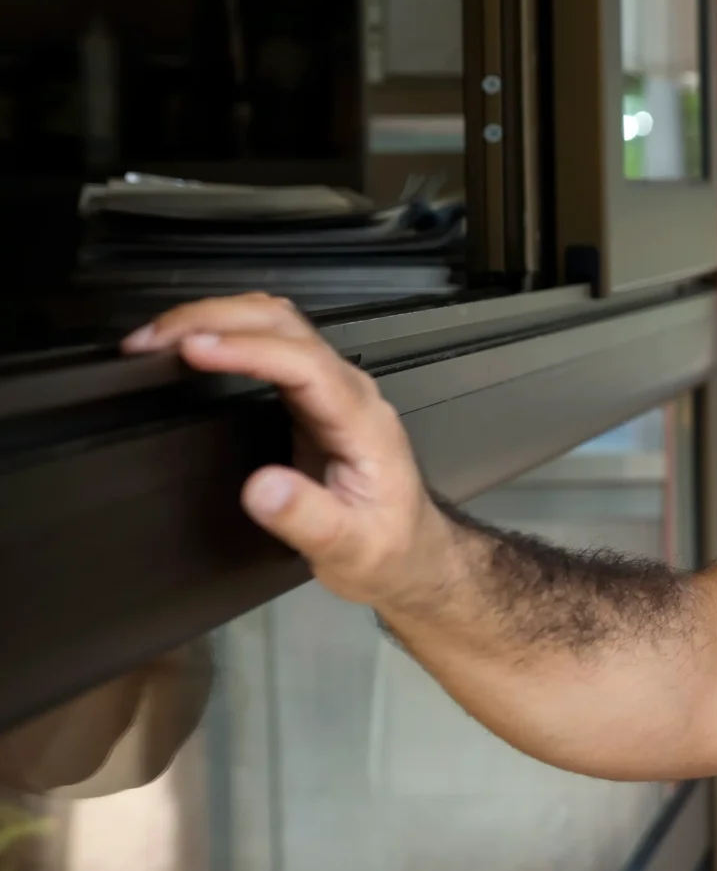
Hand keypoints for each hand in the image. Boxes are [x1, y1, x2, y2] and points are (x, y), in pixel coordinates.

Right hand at [124, 295, 460, 613]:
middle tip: (150, 340)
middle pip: (287, 327)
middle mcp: (350, 392)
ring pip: (277, 326)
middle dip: (216, 320)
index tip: (191, 349)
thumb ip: (309, 519)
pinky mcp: (312, 397)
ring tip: (156, 338)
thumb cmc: (387, 549)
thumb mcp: (351, 549)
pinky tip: (189, 346)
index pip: (305, 365)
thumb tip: (261, 487)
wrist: (412, 551)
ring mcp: (332, 389)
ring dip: (216, 319)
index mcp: (363, 422)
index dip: (248, 350)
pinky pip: (270, 346)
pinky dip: (226, 334)